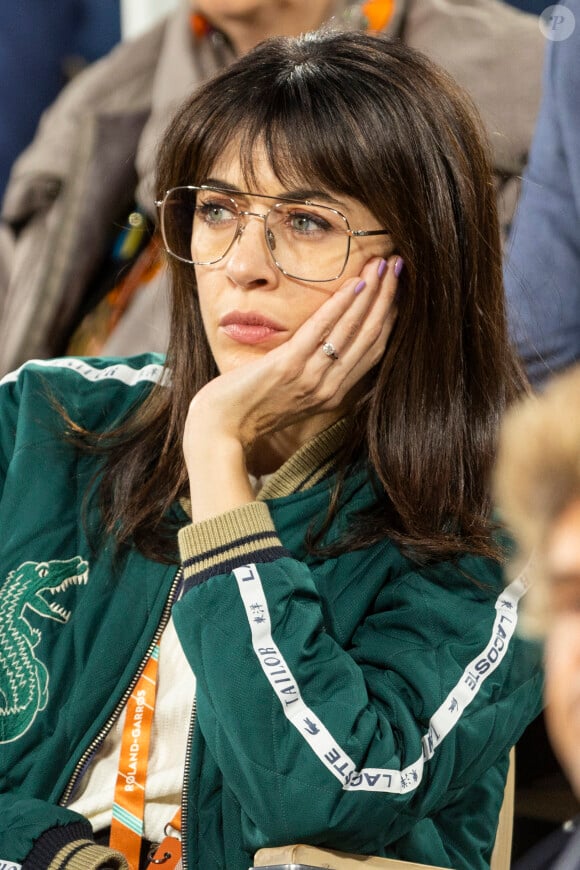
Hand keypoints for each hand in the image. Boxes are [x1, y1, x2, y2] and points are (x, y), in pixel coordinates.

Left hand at [184, 254, 400, 520]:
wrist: (220, 429)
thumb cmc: (249, 408)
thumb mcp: (290, 392)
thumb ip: (311, 371)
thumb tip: (322, 342)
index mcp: (333, 394)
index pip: (373, 350)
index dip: (389, 317)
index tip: (397, 288)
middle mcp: (329, 388)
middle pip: (371, 337)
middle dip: (388, 298)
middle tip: (398, 266)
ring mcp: (311, 378)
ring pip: (354, 330)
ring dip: (372, 294)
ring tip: (383, 264)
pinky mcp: (289, 367)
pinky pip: (322, 330)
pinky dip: (341, 305)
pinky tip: (355, 283)